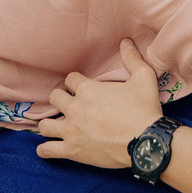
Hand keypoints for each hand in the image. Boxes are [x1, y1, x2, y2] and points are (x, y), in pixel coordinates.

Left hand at [36, 40, 163, 167]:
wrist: (146, 142)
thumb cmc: (145, 110)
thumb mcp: (144, 78)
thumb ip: (132, 58)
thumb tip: (126, 41)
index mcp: (88, 89)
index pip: (69, 79)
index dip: (76, 82)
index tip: (82, 88)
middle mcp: (74, 108)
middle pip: (54, 97)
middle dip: (61, 99)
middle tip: (71, 105)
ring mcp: (71, 131)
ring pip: (44, 124)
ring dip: (50, 123)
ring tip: (58, 125)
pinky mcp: (72, 151)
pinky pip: (46, 150)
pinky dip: (45, 149)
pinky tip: (49, 148)